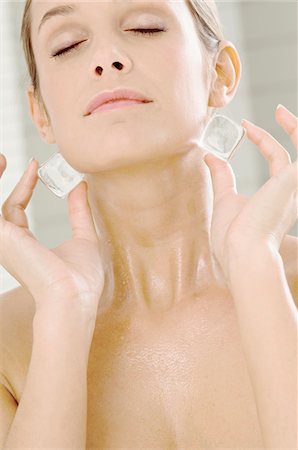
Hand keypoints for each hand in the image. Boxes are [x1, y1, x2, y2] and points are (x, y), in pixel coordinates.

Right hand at [0, 155, 106, 317]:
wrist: (74, 296)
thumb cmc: (80, 278)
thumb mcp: (83, 237)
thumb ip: (79, 211)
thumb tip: (80, 184)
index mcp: (24, 244)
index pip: (16, 209)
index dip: (24, 186)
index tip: (37, 167)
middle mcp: (8, 242)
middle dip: (1, 181)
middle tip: (4, 157)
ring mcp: (2, 240)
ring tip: (1, 157)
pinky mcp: (0, 235)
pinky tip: (1, 164)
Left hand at [203, 104, 296, 279]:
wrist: (241, 252)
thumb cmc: (232, 236)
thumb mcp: (224, 198)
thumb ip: (221, 176)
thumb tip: (210, 156)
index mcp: (276, 198)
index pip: (278, 164)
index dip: (265, 143)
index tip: (246, 128)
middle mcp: (290, 192)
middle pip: (294, 156)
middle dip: (290, 132)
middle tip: (277, 111)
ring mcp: (293, 186)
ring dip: (294, 129)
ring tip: (279, 110)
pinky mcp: (293, 179)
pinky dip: (296, 132)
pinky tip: (280, 117)